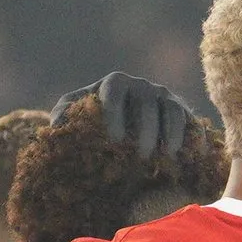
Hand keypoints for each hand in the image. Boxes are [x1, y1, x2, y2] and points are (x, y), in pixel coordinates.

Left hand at [61, 70, 192, 162]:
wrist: (122, 125)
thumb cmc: (94, 122)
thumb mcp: (76, 117)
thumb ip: (64, 116)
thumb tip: (55, 128)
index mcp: (114, 84)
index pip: (114, 89)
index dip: (115, 110)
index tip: (113, 138)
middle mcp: (140, 86)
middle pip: (145, 102)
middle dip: (144, 129)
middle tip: (139, 155)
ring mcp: (162, 97)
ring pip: (169, 110)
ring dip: (167, 133)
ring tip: (161, 157)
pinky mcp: (180, 110)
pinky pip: (187, 119)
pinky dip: (185, 136)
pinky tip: (179, 155)